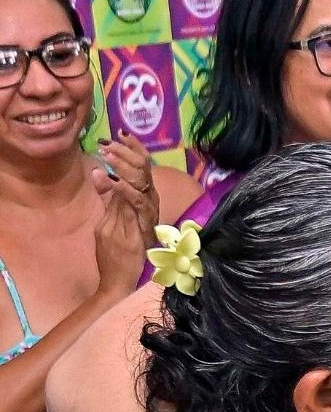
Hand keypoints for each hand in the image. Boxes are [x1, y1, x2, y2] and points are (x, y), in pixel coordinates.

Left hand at [91, 141, 158, 296]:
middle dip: (129, 153)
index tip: (121, 133)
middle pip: (145, 171)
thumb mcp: (108, 218)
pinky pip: (136, 203)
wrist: (121, 279)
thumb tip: (100, 173)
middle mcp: (149, 205)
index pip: (141, 168)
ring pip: (143, 183)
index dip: (133, 149)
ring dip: (125, 166)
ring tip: (110, 154)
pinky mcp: (141, 226)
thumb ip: (107, 197)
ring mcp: (147, 216)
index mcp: (142, 200)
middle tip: (112, 141)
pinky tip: (113, 180)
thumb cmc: (118, 252)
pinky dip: (125, 190)